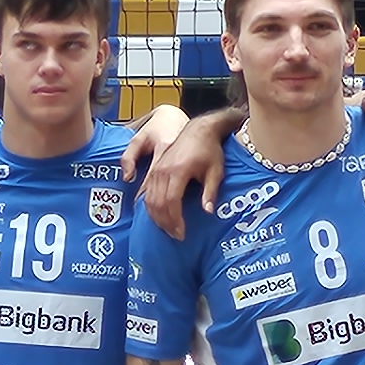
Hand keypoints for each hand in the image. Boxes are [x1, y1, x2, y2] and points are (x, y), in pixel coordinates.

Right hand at [134, 106, 227, 230]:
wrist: (200, 129)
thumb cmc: (210, 150)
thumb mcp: (216, 171)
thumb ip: (210, 192)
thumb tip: (207, 211)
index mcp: (179, 170)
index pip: (171, 201)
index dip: (175, 220)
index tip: (182, 233)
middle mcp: (163, 170)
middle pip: (157, 203)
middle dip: (165, 222)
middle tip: (176, 235)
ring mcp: (157, 169)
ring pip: (149, 198)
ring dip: (157, 217)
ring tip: (168, 229)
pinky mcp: (156, 168)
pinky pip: (147, 191)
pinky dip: (151, 206)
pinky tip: (159, 216)